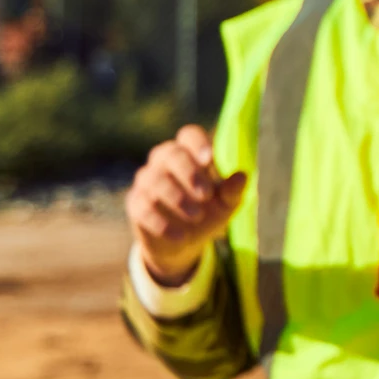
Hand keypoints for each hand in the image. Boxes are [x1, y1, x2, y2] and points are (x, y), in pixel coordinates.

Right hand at [126, 125, 245, 284]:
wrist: (182, 243)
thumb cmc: (207, 213)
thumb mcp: (224, 205)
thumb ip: (232, 191)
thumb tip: (242, 176)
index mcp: (188, 153)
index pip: (189, 135)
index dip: (197, 143)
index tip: (210, 159)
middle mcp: (164, 161)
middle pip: (171, 154)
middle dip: (189, 173)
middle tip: (206, 194)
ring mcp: (146, 181)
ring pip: (155, 180)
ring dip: (177, 199)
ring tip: (197, 216)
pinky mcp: (136, 204)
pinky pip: (143, 208)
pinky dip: (162, 223)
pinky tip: (181, 236)